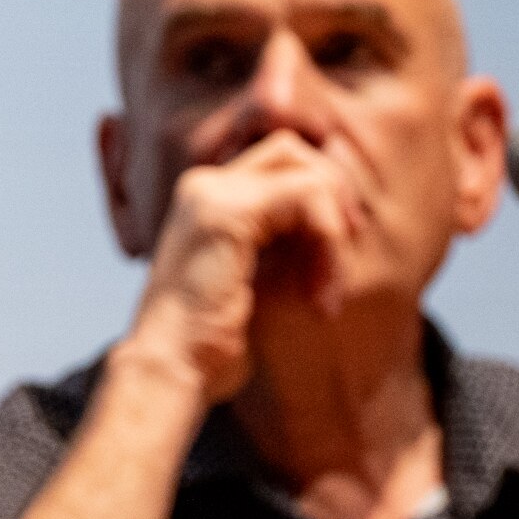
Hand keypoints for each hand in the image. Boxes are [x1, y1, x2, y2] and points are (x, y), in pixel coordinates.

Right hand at [121, 129, 361, 403]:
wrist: (174, 368)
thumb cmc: (216, 337)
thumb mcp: (261, 275)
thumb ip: (287, 235)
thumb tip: (343, 208)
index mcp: (207, 197)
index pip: (281, 158)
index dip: (320, 197)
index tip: (329, 258)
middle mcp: (204, 184)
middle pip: (295, 151)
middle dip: (335, 201)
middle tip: (335, 264)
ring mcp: (211, 193)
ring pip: (308, 171)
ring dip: (334, 232)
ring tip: (327, 289)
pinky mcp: (227, 212)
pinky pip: (308, 196)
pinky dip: (328, 244)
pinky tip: (318, 295)